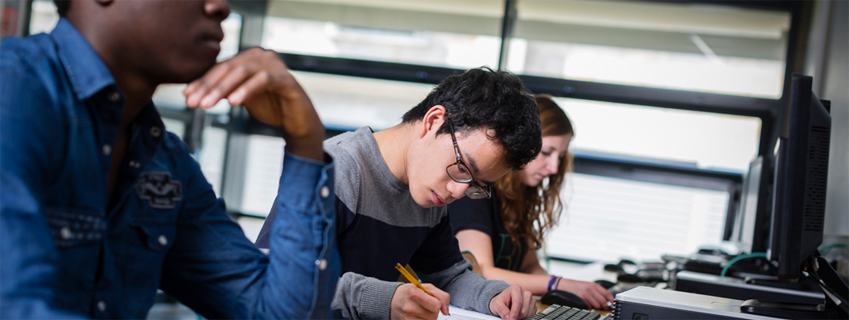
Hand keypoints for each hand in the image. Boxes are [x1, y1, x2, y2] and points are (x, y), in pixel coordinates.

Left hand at [183, 48, 323, 160]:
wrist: (297, 123)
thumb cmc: (270, 107)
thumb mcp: (241, 97)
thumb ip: (222, 90)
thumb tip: (192, 92)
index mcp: (249, 58)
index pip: (221, 68)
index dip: (202, 82)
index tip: (187, 96)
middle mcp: (262, 56)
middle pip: (229, 68)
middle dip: (208, 86)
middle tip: (194, 103)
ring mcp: (275, 65)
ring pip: (242, 71)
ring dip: (222, 88)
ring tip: (208, 105)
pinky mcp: (286, 78)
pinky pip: (263, 80)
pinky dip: (246, 90)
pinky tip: (233, 102)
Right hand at [390, 283, 450, 319]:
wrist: (392, 300)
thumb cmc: (410, 293)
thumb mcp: (425, 287)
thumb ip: (441, 296)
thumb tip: (446, 310)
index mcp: (415, 293)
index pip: (436, 305)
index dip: (438, 304)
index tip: (433, 301)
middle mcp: (409, 306)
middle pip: (434, 316)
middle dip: (432, 312)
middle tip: (425, 306)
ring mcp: (406, 318)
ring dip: (428, 318)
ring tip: (420, 311)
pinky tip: (417, 317)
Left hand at [489, 285, 534, 319]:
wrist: (505, 302)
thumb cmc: (500, 302)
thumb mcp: (496, 304)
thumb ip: (501, 310)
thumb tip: (508, 318)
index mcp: (516, 288)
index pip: (518, 302)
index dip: (514, 313)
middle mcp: (526, 293)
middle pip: (524, 310)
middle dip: (516, 316)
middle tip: (509, 317)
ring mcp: (531, 299)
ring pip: (528, 314)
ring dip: (520, 318)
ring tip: (513, 314)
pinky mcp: (534, 306)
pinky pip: (531, 316)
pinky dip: (524, 318)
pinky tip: (518, 315)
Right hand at [556, 279, 613, 309]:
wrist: (566, 285)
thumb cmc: (576, 285)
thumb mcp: (588, 285)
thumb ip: (596, 290)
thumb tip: (605, 297)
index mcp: (594, 285)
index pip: (606, 293)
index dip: (611, 299)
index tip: (613, 302)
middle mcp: (591, 289)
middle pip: (603, 300)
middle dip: (604, 305)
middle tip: (604, 306)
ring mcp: (586, 295)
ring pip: (597, 304)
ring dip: (597, 306)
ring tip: (594, 304)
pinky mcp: (582, 299)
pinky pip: (590, 306)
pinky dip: (590, 306)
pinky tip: (587, 303)